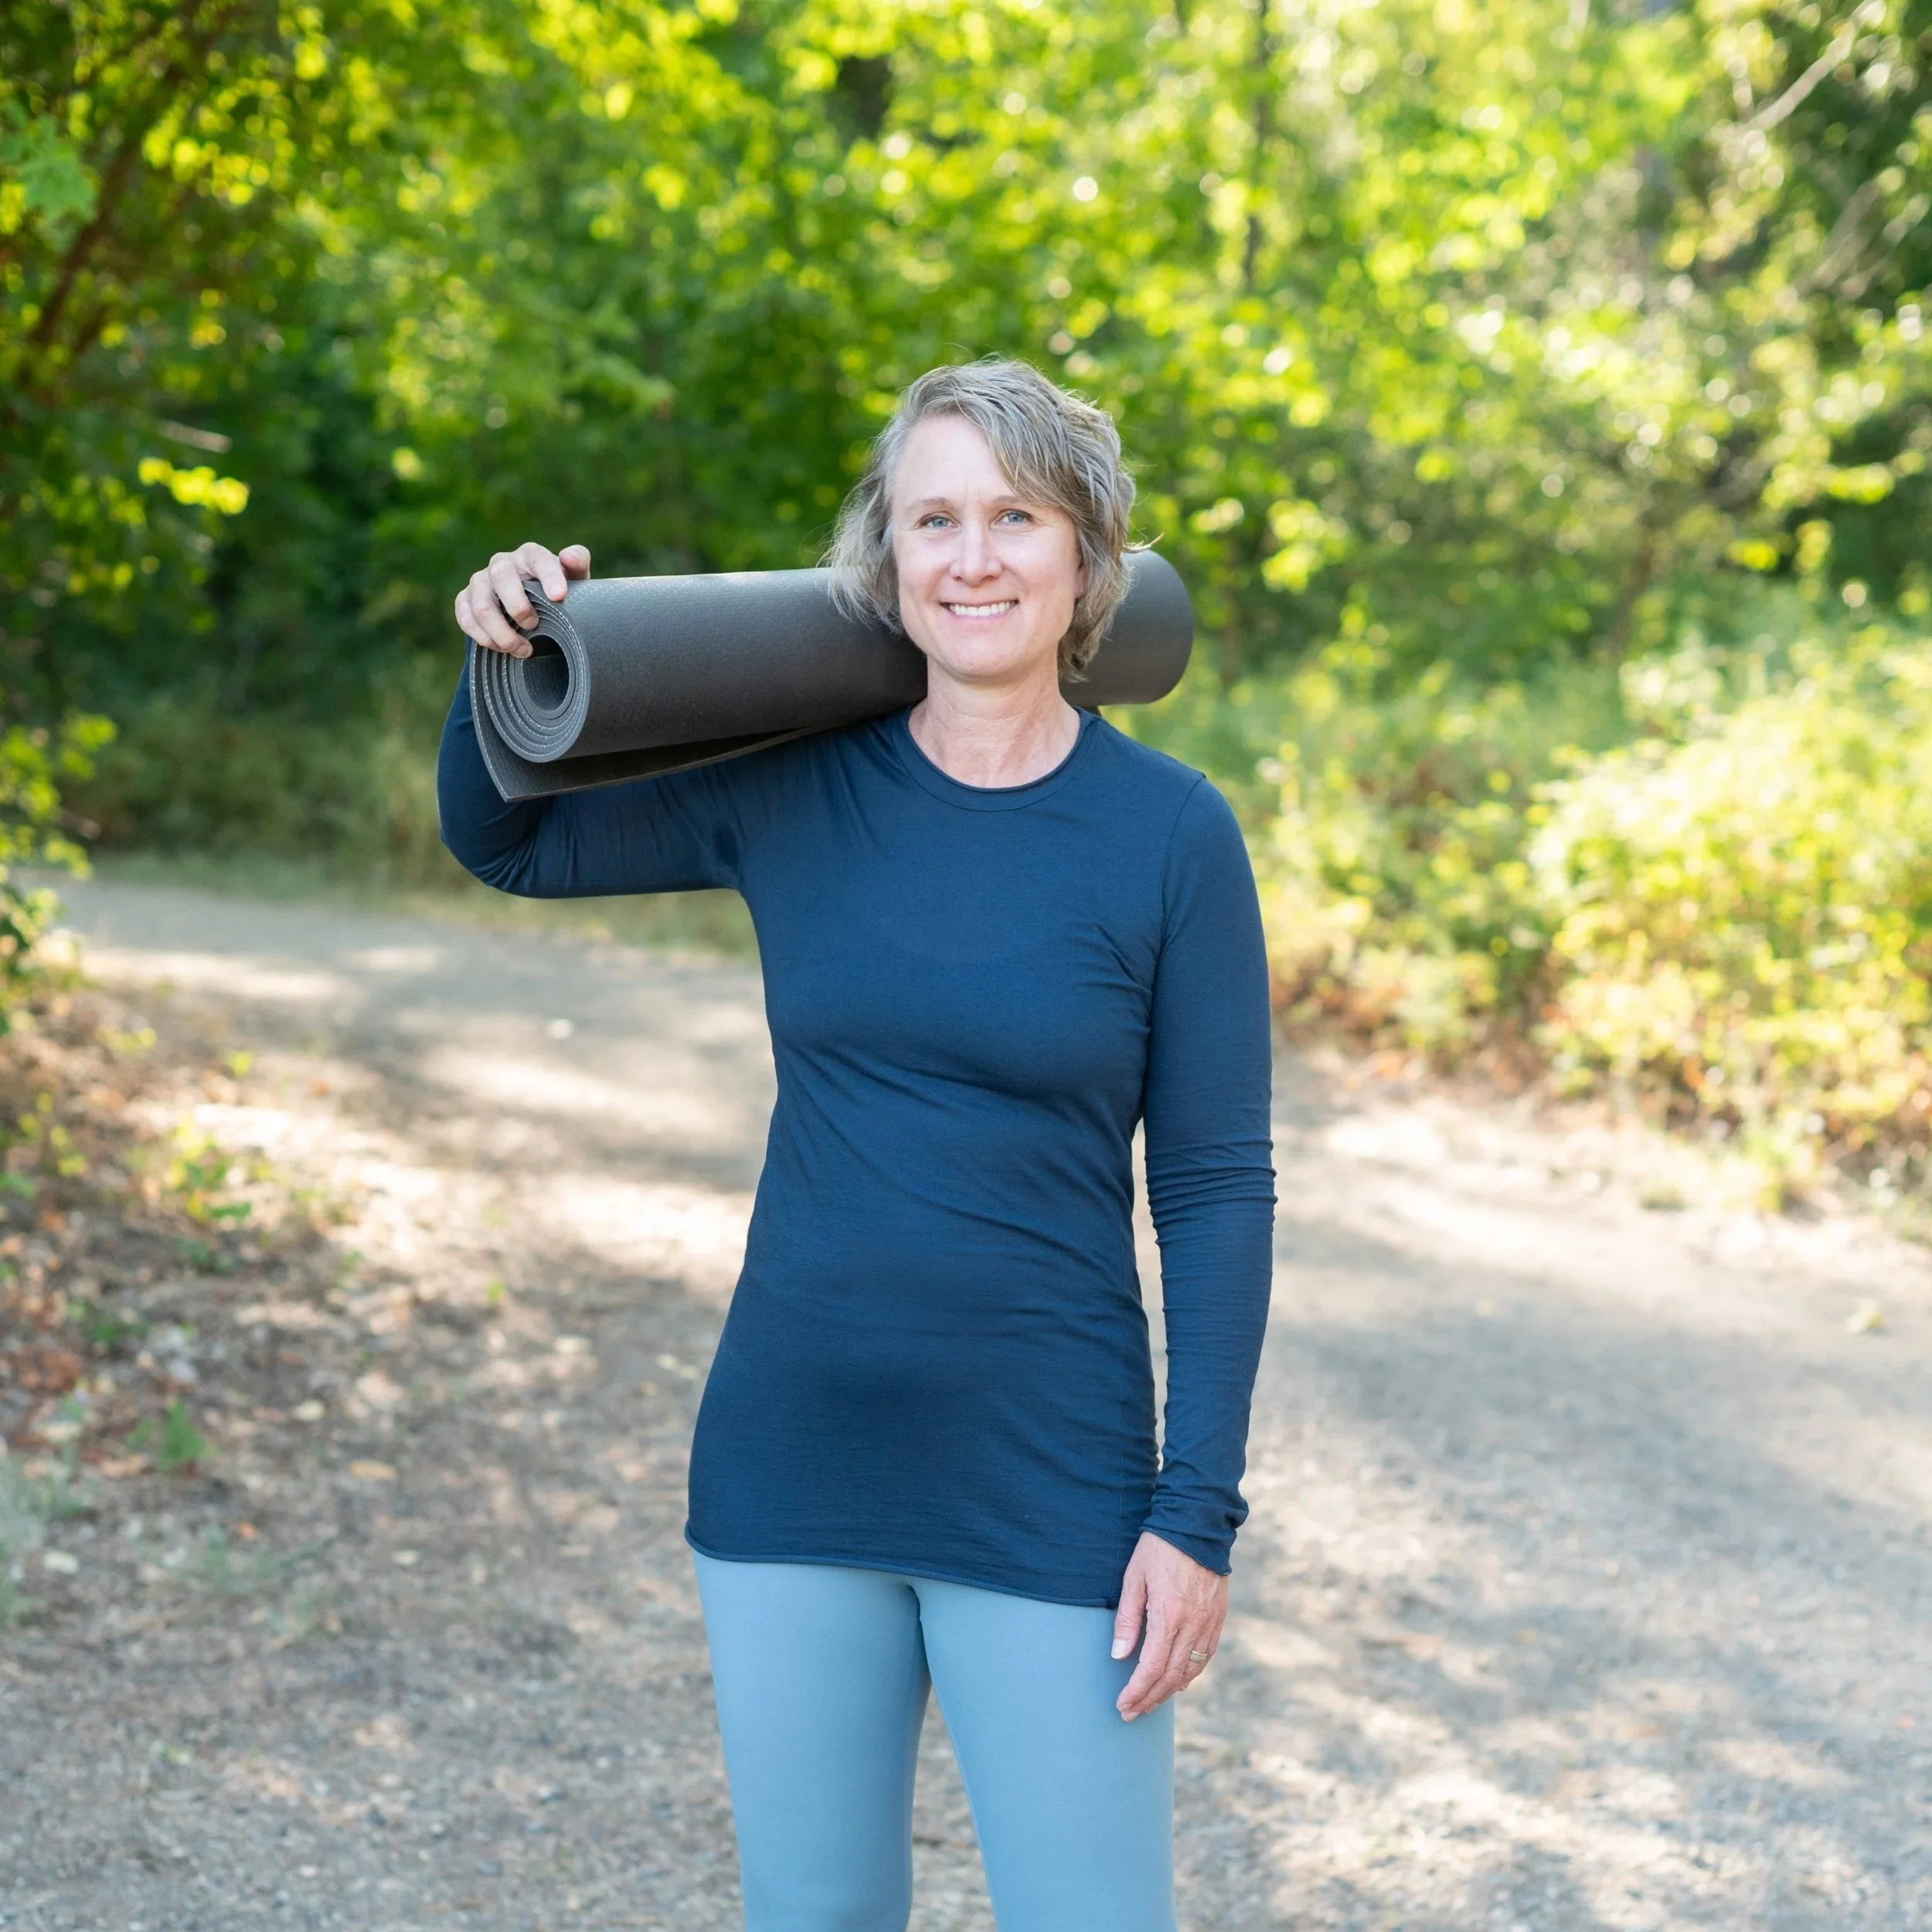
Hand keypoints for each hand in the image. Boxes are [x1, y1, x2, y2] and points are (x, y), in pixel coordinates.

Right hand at [454, 540, 591, 657]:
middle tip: (534, 626)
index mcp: (530, 555)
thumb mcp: (573, 579)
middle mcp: (502, 563)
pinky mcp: (465, 599)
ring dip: (502, 633)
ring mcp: (480, 581)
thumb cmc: (556, 592)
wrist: (534, 607)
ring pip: (482, 606)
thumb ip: (578, 562)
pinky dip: (484, 638)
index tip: (559, 596)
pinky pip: (466, 619)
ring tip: (524, 650)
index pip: (539, 560)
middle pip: (501, 577)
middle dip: (519, 607)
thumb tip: (568, 555)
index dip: (549, 577)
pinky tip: (502, 649)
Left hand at [1111, 1530, 1227, 1720]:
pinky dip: (1191, 1673)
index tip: (1123, 1705)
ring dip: (1170, 1691)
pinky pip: (1205, 1655)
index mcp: (1169, 1615)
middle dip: (1150, 1698)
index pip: (1152, 1667)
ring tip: (1150, 1702)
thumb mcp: (1133, 1578)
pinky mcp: (1218, 1617)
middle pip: (1172, 1676)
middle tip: (1131, 1713)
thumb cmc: (1158, 1548)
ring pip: (1191, 1670)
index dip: (1136, 1691)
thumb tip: (1119, 1656)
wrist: (1196, 1524)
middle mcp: (1193, 1624)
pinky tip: (1178, 1680)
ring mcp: (1209, 1622)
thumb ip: (1127, 1620)